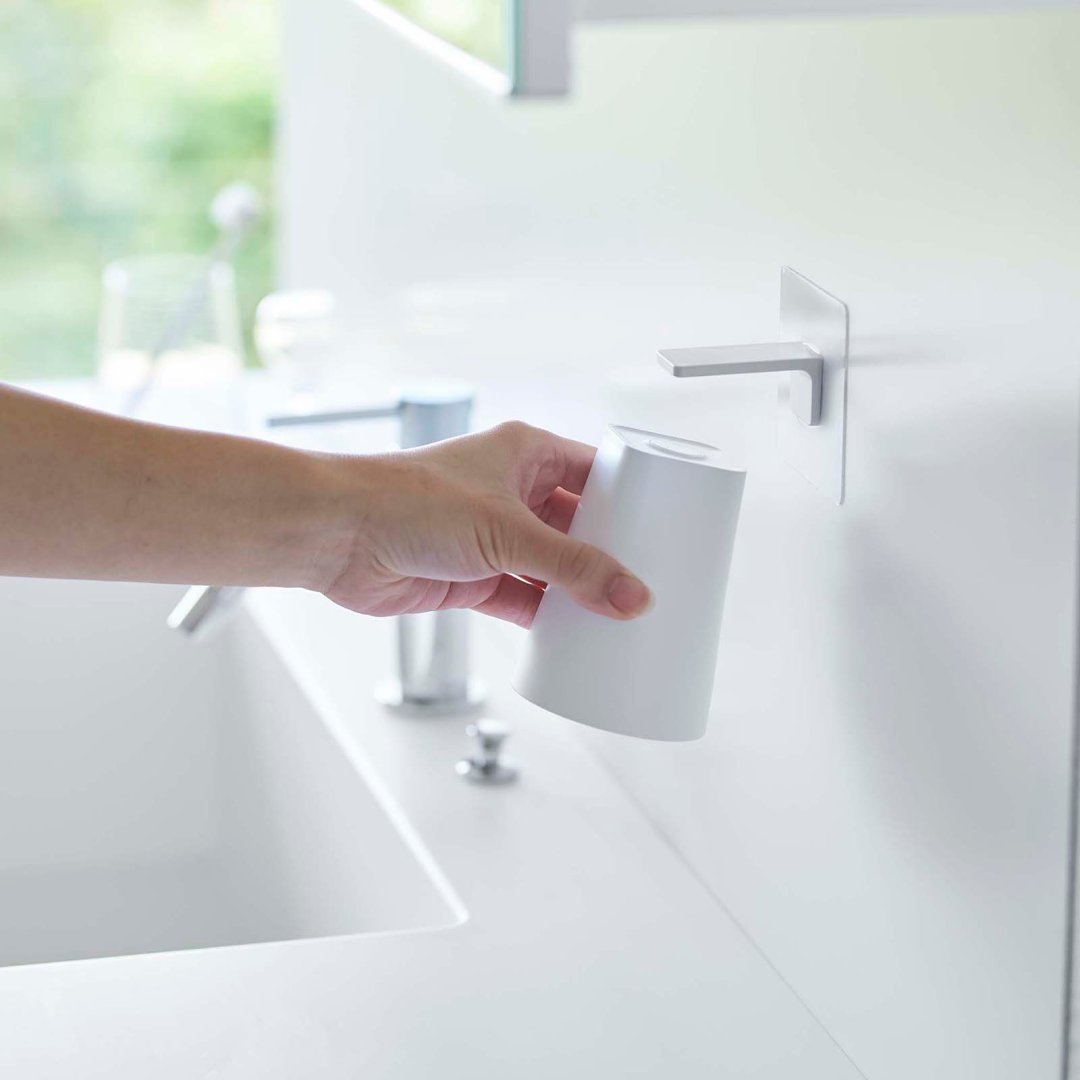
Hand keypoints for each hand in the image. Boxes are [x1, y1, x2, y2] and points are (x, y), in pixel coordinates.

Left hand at [320, 421, 652, 627]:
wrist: (337, 535)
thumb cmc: (408, 501)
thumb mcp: (507, 531)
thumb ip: (572, 567)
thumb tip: (631, 595)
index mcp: (526, 454)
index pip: (596, 473)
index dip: (630, 501)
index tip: (665, 530)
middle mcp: (511, 492)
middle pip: (578, 526)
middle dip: (609, 555)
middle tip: (650, 581)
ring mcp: (492, 536)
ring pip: (552, 567)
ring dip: (579, 591)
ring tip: (623, 615)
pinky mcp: (472, 577)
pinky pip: (524, 600)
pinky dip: (547, 618)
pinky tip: (576, 636)